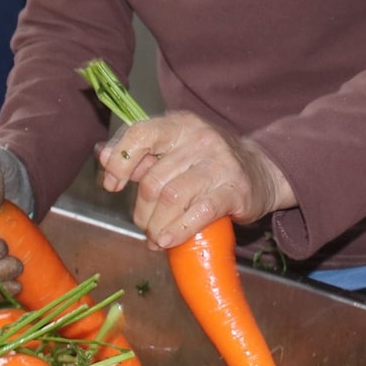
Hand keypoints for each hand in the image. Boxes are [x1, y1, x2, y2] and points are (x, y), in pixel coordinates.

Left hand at [98, 112, 294, 249]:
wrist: (262, 171)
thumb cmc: (207, 161)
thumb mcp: (175, 147)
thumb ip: (141, 151)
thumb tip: (103, 157)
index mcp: (179, 124)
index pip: (140, 134)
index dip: (119, 162)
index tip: (112, 185)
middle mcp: (199, 138)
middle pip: (153, 179)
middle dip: (141, 210)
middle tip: (143, 224)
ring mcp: (219, 163)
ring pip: (171, 197)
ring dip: (156, 225)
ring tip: (155, 237)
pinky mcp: (235, 190)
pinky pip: (199, 212)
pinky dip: (178, 230)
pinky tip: (167, 240)